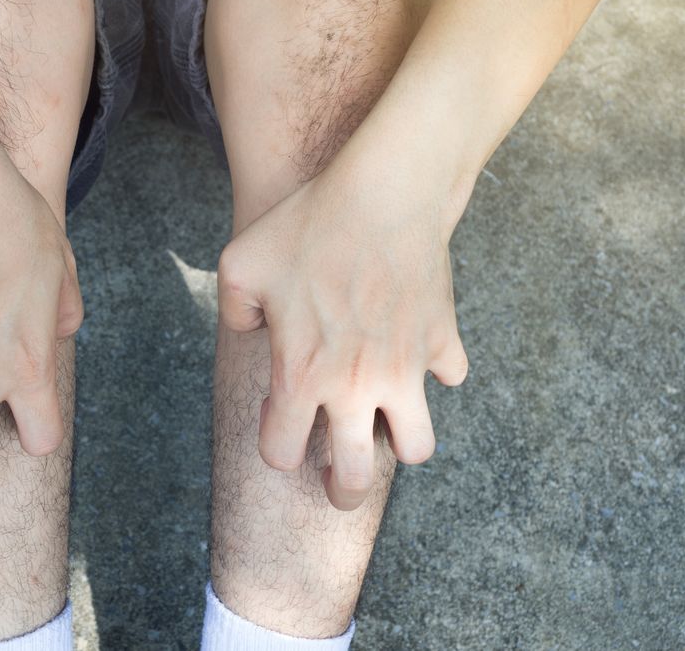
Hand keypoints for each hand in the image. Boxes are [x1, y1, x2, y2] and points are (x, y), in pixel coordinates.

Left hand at [216, 159, 469, 510]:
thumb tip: (252, 335)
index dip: (277, 444)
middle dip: (341, 490)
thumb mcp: (240, 265)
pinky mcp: (443, 342)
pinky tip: (415, 348)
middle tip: (338, 482)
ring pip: (418, 447)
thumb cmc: (305, 226)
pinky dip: (436, 371)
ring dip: (400, 441)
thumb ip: (234, 312)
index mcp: (302, 376)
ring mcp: (406, 368)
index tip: (281, 422)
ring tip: (385, 422)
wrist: (383, 194)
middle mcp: (356, 386)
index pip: (282, 454)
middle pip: (355, 478)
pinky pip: (450, 377)